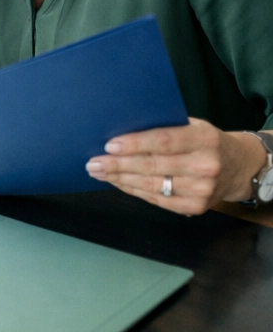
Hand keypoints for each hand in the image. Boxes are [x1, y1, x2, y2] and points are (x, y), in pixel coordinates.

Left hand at [86, 118, 265, 214]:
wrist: (238, 167)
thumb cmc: (204, 140)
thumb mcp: (192, 125)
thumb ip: (164, 126)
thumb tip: (120, 127)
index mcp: (204, 138)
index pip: (164, 141)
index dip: (135, 144)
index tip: (109, 145)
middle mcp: (205, 165)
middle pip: (153, 166)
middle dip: (118, 165)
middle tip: (92, 162)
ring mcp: (201, 189)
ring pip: (151, 185)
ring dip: (119, 179)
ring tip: (98, 172)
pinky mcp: (195, 207)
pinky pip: (156, 199)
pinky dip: (133, 190)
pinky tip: (117, 182)